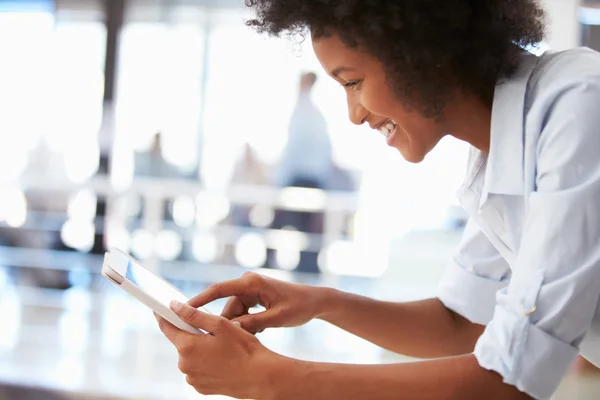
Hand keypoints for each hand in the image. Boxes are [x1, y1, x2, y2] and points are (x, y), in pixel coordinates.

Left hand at [156, 300, 281, 398]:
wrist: (259, 376)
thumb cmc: (243, 349)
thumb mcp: (220, 325)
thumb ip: (194, 315)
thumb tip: (174, 306)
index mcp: (187, 347)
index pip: (167, 327)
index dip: (163, 316)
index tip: (159, 308)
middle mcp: (185, 365)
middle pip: (181, 342)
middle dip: (192, 334)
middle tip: (212, 331)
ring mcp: (192, 378)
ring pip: (190, 356)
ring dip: (200, 349)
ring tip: (222, 348)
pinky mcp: (200, 387)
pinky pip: (197, 369)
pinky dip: (205, 362)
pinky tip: (222, 360)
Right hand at [188, 272, 325, 333]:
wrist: (314, 301)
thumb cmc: (298, 306)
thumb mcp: (277, 317)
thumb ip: (254, 323)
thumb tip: (231, 329)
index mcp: (252, 282)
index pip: (219, 289)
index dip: (200, 299)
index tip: (184, 308)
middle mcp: (248, 283)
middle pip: (227, 306)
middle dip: (230, 324)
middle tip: (235, 340)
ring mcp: (250, 289)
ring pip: (234, 312)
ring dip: (241, 326)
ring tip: (259, 333)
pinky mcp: (253, 297)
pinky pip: (242, 313)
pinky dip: (247, 324)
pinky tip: (261, 330)